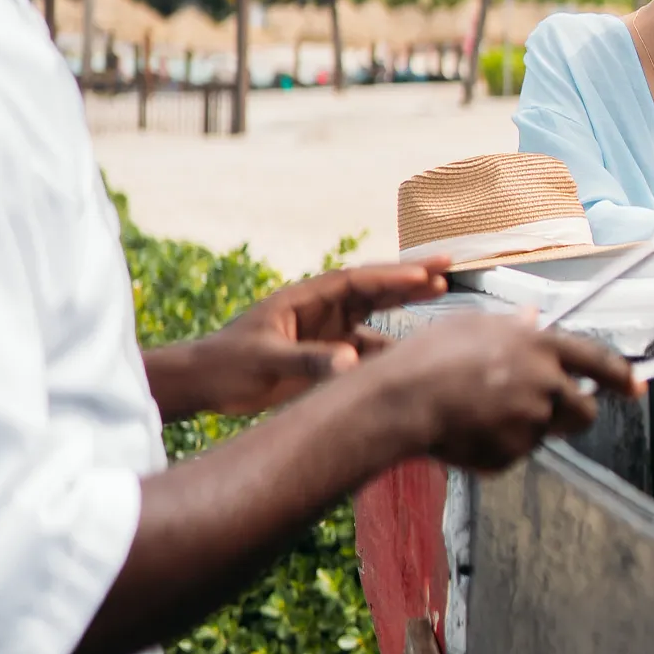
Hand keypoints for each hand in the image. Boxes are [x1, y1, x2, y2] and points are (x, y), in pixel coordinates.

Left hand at [156, 261, 449, 418]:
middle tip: (449, 268)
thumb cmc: (226, 364)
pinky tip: (412, 356)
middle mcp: (322, 310)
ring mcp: (326, 332)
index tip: (426, 275)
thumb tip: (353, 361)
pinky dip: (390, 352)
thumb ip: (308, 360)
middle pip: (374, 288)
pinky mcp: (326, 357)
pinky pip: (366, 351)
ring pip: (375, 317)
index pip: (358, 281)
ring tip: (442, 299)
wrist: (204, 385)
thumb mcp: (265, 360)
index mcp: (306, 298)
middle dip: (409, 278)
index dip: (393, 276)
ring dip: (405, 310)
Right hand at [374, 313, 637, 472]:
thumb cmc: (433, 354)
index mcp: (541, 346)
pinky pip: (514, 453)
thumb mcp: (476, 325)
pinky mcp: (511, 455)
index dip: (621, 375)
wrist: (404, 399)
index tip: (637, 386)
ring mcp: (530, 424)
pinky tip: (468, 430)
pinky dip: (499, 446)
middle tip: (546, 410)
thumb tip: (535, 318)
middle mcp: (545, 385)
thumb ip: (514, 327)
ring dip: (528, 428)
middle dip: (574, 414)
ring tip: (484, 412)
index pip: (597, 361)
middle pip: (583, 412)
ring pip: (544, 434)